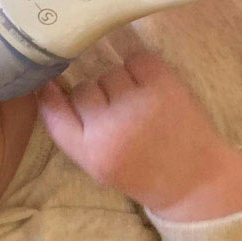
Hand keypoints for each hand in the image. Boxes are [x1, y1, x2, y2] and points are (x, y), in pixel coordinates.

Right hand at [36, 51, 230, 213]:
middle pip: (83, 87)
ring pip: (109, 72)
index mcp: (91, 152)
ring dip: (120, 83)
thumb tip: (46, 84)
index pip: (54, 110)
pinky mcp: (165, 85)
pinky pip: (136, 59)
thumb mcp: (96, 165)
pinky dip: (141, 69)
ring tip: (138, 104)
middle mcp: (111, 128)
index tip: (49, 83)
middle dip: (96, 95)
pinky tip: (152, 88)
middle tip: (118, 114)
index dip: (48, 92)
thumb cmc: (141, 173)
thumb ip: (72, 130)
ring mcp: (138, 104)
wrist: (195, 181)